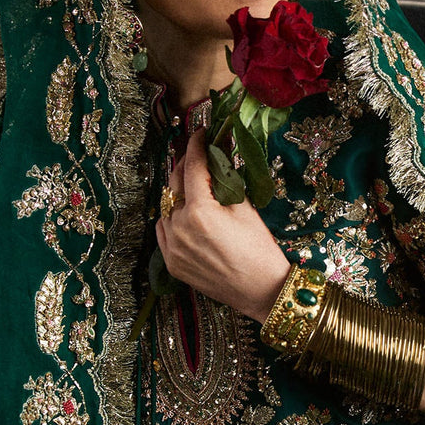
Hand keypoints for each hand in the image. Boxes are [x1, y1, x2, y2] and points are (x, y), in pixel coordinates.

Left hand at [155, 129, 289, 321]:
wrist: (260, 290)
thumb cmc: (259, 249)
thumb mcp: (245, 207)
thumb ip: (225, 179)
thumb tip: (219, 153)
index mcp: (200, 211)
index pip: (192, 166)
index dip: (196, 145)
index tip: (201, 133)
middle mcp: (180, 227)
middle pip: (175, 184)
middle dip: (186, 166)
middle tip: (197, 156)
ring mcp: (172, 247)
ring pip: (167, 207)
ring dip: (179, 194)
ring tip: (194, 189)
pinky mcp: (171, 262)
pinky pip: (164, 230)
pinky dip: (172, 219)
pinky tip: (186, 215)